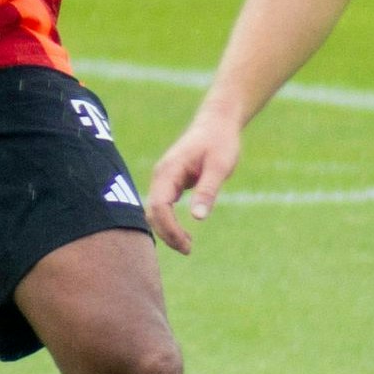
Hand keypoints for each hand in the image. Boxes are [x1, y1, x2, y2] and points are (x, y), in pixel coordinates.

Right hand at [143, 109, 245, 254]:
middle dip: (167, 234)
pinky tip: (184, 234)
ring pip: (155, 212)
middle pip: (153, 212)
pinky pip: (162, 207)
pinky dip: (169, 223)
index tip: (187, 244)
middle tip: (188, 250)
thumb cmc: (220, 142)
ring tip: (188, 245)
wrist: (217, 123)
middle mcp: (161, 176)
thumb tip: (198, 218)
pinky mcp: (169, 183)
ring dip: (167, 231)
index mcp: (169, 171)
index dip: (169, 228)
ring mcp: (163, 180)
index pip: (159, 206)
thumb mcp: (219, 166)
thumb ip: (207, 190)